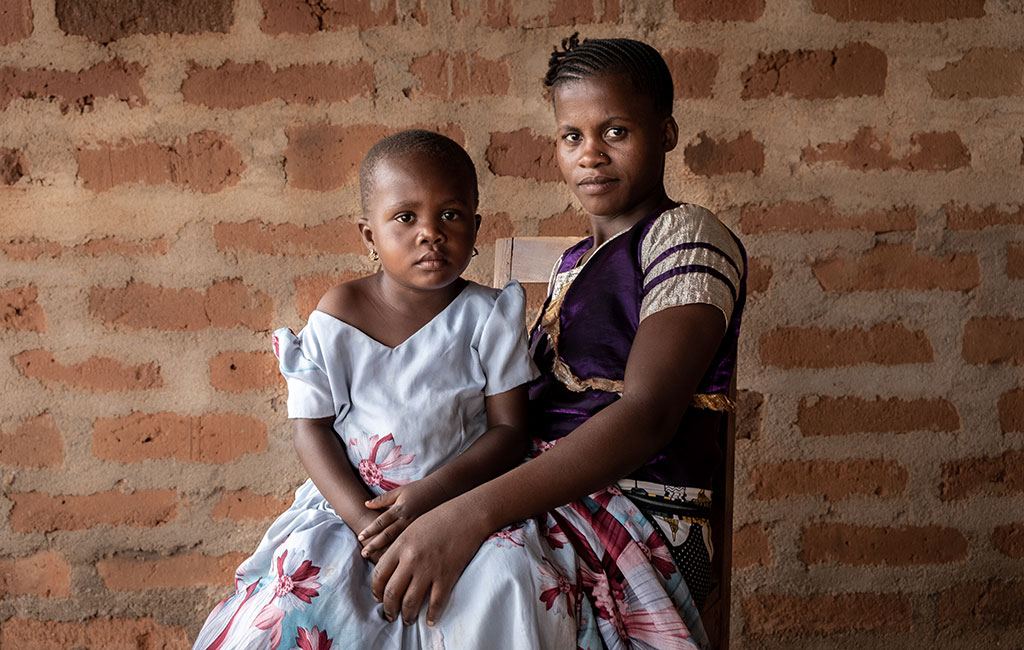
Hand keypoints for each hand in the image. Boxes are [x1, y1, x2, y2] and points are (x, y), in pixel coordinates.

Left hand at [358, 477, 447, 561]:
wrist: (442, 490)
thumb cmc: (420, 489)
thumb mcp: (400, 491)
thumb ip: (383, 499)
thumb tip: (366, 504)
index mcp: (399, 509)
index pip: (381, 521)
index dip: (370, 529)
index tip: (360, 537)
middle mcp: (407, 520)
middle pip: (388, 534)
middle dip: (375, 544)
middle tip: (364, 553)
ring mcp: (416, 528)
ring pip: (400, 542)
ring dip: (387, 551)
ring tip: (378, 561)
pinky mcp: (425, 533)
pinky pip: (412, 544)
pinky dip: (404, 552)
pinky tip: (398, 561)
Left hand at [370, 499, 490, 624]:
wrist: (467, 515)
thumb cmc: (439, 518)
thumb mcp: (412, 528)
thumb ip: (399, 548)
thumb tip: (390, 568)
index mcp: (400, 545)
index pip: (379, 574)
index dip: (376, 591)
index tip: (379, 598)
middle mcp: (411, 559)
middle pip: (392, 592)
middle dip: (389, 609)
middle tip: (391, 615)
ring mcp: (429, 569)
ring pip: (410, 602)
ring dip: (407, 615)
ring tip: (407, 619)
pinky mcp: (447, 576)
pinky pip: (436, 603)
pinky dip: (432, 615)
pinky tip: (430, 619)